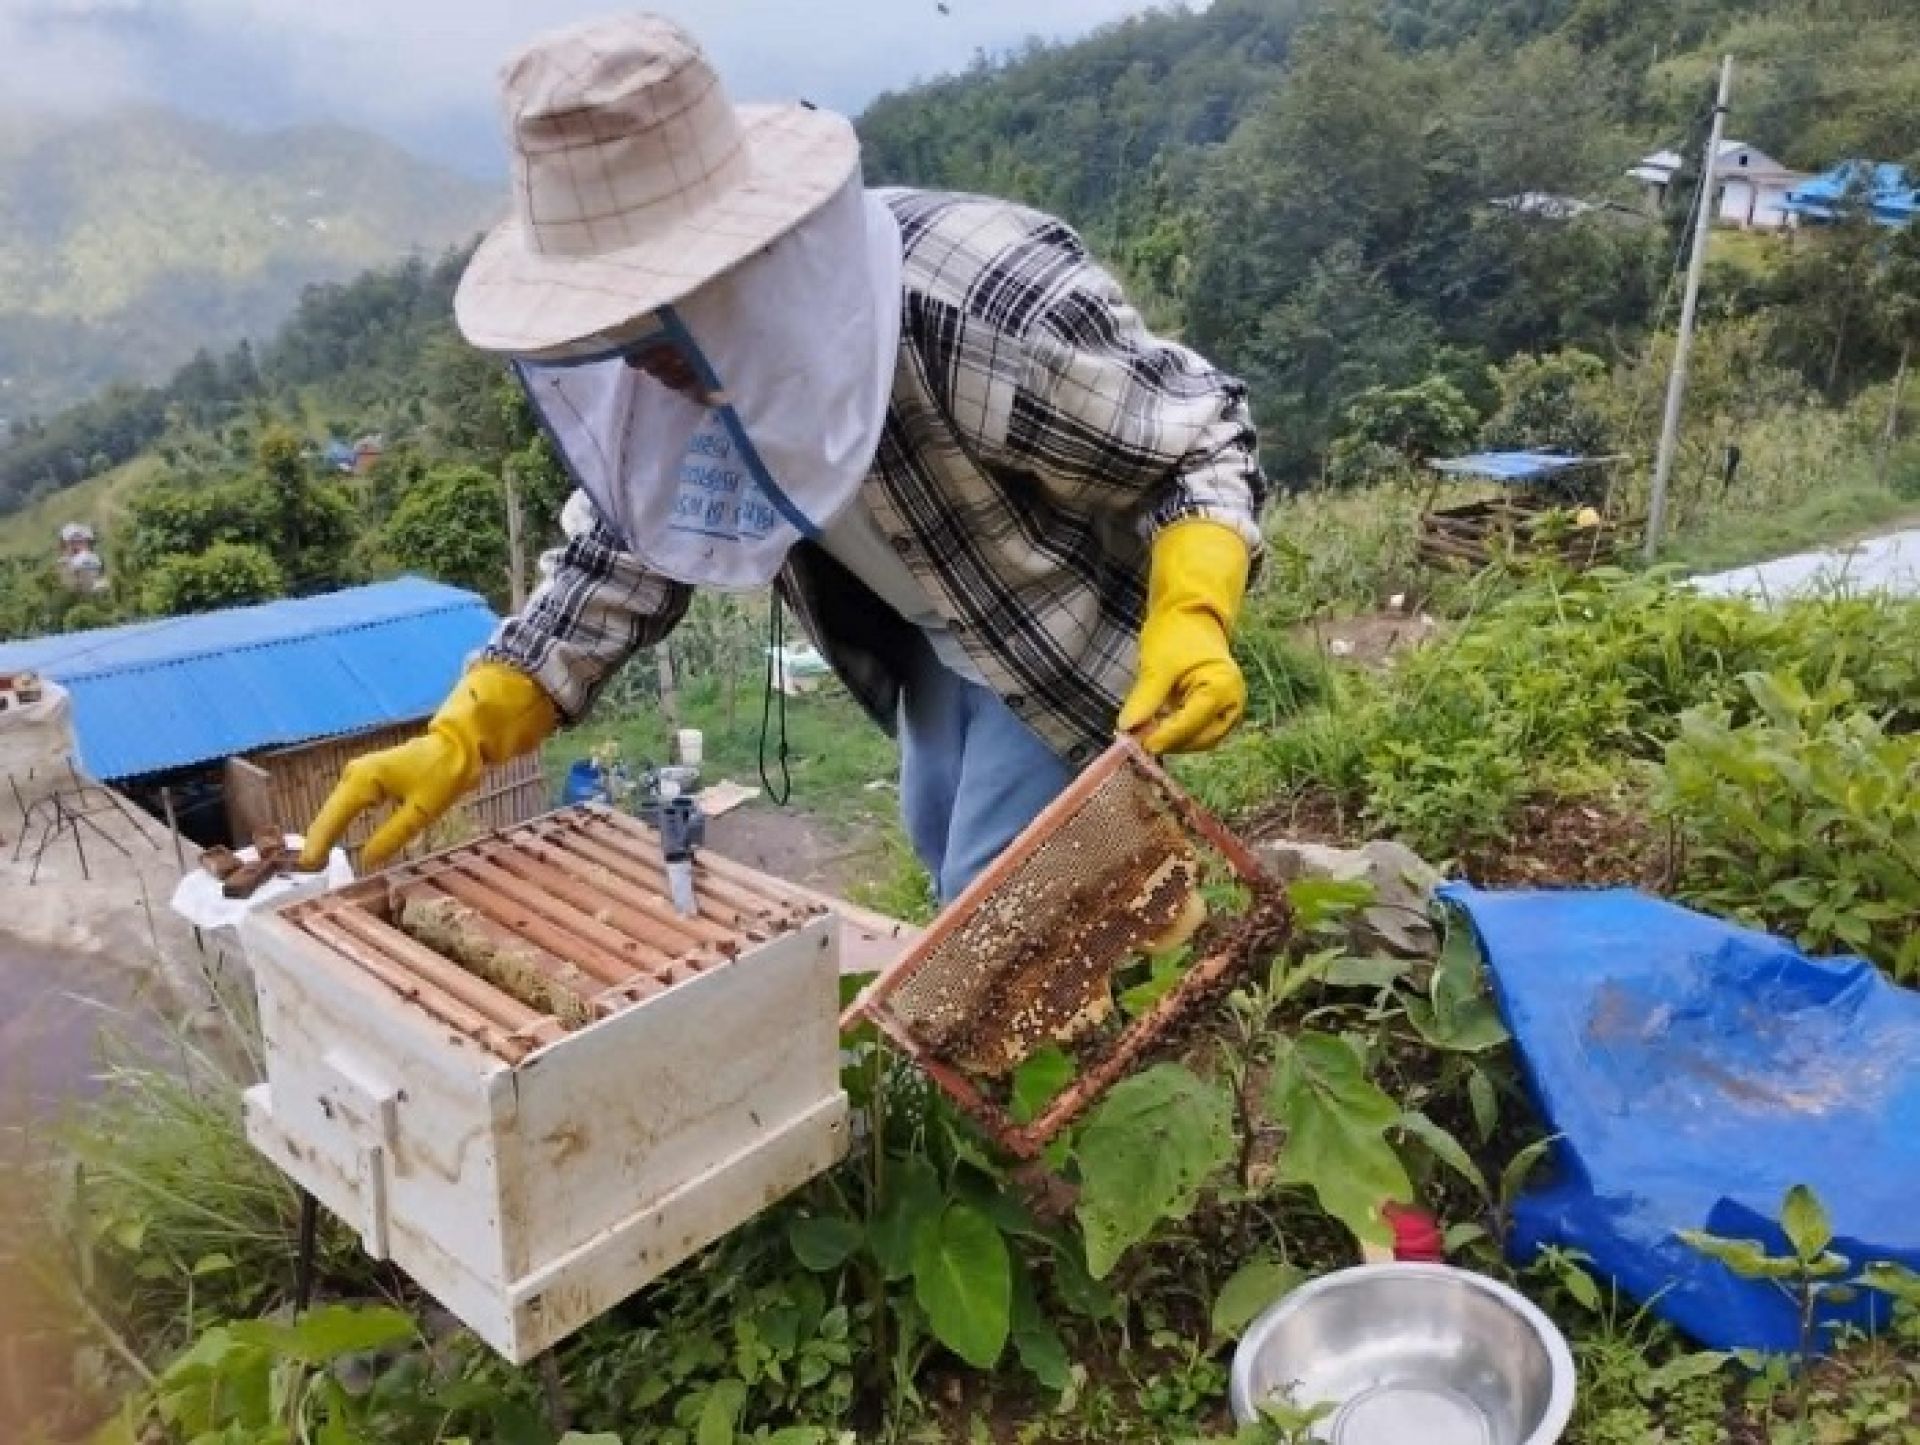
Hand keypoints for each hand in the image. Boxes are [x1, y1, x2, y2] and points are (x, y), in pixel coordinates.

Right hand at [299, 663, 557, 869]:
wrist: (459, 745)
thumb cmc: (444, 774)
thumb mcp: (422, 810)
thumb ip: (392, 835)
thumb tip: (366, 861)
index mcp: (365, 780)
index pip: (332, 818)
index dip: (318, 843)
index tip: (307, 867)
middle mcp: (355, 774)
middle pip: (329, 813)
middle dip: (317, 839)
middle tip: (308, 870)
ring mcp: (360, 773)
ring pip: (336, 808)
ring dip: (326, 831)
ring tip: (316, 860)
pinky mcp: (368, 777)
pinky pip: (348, 804)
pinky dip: (340, 822)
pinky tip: (334, 839)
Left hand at [1117, 520, 1249, 753]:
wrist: (1190, 617)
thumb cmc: (1176, 635)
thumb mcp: (1157, 666)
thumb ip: (1144, 700)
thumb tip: (1126, 729)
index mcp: (1222, 687)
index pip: (1192, 723)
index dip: (1165, 737)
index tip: (1138, 745)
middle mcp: (1232, 703)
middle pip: (1199, 738)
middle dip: (1169, 742)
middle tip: (1137, 741)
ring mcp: (1228, 710)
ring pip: (1198, 741)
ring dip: (1172, 741)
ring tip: (1144, 733)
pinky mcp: (1218, 713)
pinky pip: (1197, 733)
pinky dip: (1177, 734)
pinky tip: (1155, 728)